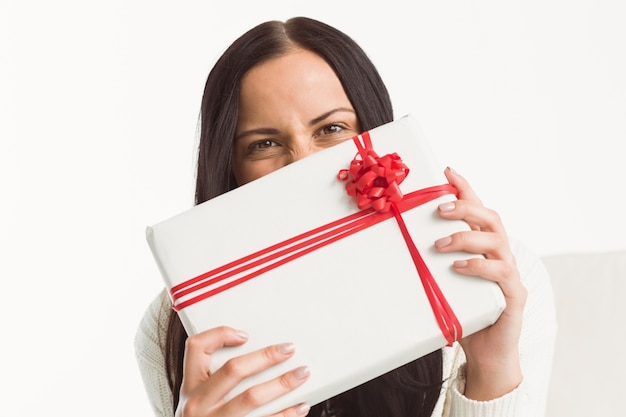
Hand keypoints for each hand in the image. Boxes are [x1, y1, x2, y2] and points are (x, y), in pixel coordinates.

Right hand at [176, 326, 310, 416]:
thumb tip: (259, 354)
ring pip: (252, 396)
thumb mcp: (200, 399)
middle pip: (233, 370)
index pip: (197, 347)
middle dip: (265, 357)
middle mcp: (199, 404)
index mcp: (190, 387)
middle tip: (288, 349)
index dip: (220, 334)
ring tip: (302, 373)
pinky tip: (300, 405)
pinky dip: (287, 413)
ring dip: (282, 383)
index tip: (245, 334)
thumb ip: (217, 379)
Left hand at [435, 167, 526, 399]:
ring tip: (439, 244)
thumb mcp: (441, 282)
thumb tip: (390, 246)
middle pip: (490, 217)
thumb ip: (429, 262)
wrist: (486, 353)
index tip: (447, 170)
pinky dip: (479, 267)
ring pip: (496, 240)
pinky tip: (459, 267)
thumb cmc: (461, 313)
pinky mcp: (513, 295)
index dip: (465, 188)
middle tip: (439, 209)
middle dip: (465, 207)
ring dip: (465, 237)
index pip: (477, 209)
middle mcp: (500, 254)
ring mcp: (509, 273)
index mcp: (483, 246)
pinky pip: (502, 273)